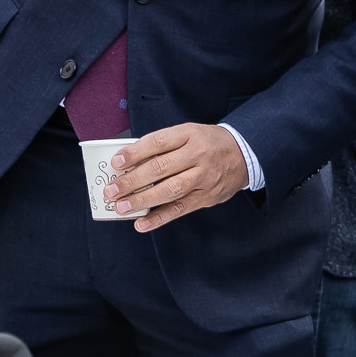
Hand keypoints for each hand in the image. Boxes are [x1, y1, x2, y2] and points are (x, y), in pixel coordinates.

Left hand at [102, 123, 250, 231]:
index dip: (135, 152)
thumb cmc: (208, 143)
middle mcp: (197, 155)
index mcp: (189, 134)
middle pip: (161, 168)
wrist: (244, 153)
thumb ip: (163, 145)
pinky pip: (180, 209)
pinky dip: (160, 218)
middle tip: (111, 190)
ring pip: (170, 190)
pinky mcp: (206, 197)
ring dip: (142, 201)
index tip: (116, 162)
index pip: (158, 142)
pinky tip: (142, 224)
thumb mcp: (189, 133)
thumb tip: (130, 162)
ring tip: (121, 207)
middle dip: (132, 181)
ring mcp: (203, 177)